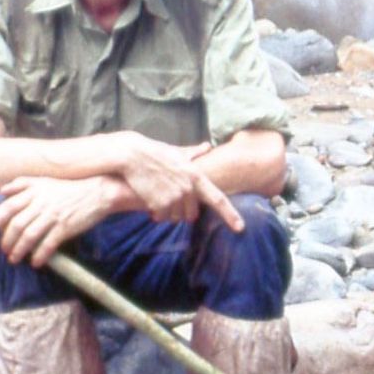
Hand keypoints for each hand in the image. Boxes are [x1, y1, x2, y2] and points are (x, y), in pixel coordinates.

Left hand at [0, 175, 115, 267]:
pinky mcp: (66, 227)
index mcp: (34, 191)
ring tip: (14, 259)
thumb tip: (2, 191)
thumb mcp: (44, 180)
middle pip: (16, 225)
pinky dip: (40, 255)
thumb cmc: (69, 188)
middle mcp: (41, 203)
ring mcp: (53, 215)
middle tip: (4, 250)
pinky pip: (48, 244)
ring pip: (29, 236)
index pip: (8, 207)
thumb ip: (22, 184)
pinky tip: (36, 262)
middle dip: (7, 240)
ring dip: (19, 251)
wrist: (97, 192)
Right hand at [119, 135, 242, 229]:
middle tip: (171, 201)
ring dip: (168, 213)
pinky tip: (150, 202)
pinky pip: (162, 217)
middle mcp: (188, 188)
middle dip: (183, 212)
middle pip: (192, 214)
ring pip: (176, 217)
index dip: (230, 215)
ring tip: (158, 198)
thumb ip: (193, 153)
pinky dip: (157, 214)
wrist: (133, 155)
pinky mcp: (160, 204)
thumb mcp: (177, 152)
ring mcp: (174, 197)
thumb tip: (206, 146)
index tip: (240, 228)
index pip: (218, 199)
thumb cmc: (154, 153)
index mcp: (196, 176)